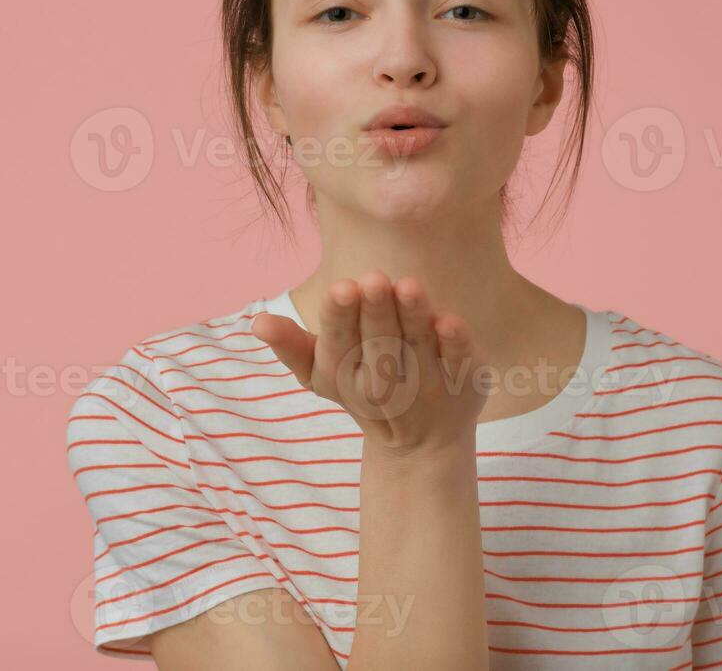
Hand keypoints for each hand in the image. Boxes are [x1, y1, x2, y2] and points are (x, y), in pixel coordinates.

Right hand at [251, 271, 488, 455]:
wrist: (421, 442)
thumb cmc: (364, 390)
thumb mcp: (324, 375)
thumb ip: (292, 347)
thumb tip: (256, 322)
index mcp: (348, 375)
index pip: (339, 343)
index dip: (340, 316)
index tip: (342, 288)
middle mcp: (387, 383)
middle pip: (379, 343)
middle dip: (375, 312)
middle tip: (372, 279)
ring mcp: (428, 385)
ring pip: (418, 347)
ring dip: (413, 318)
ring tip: (407, 285)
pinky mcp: (464, 383)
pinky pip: (460, 364)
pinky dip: (455, 345)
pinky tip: (448, 320)